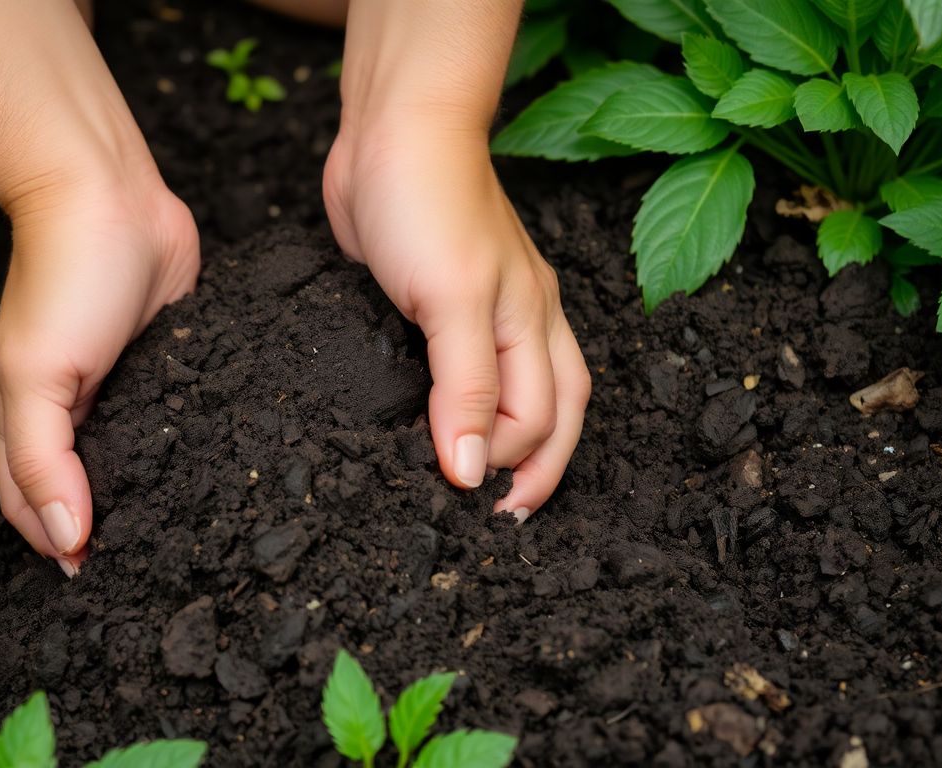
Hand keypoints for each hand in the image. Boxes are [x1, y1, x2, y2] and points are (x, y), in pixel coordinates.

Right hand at [0, 180, 198, 573]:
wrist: (110, 196)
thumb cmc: (65, 279)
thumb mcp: (40, 377)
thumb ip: (45, 461)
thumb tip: (64, 541)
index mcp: (21, 417)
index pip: (29, 506)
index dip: (55, 546)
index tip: (96, 584)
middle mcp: (66, 409)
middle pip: (75, 489)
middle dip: (97, 532)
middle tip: (143, 570)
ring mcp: (115, 386)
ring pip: (125, 459)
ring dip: (141, 495)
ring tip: (178, 535)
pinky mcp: (160, 363)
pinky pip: (166, 419)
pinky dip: (175, 450)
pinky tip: (203, 472)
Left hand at [323, 127, 590, 519]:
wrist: (391, 130)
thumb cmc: (426, 201)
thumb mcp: (451, 300)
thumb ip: (463, 388)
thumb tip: (470, 474)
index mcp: (534, 323)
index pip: (536, 421)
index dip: (500, 463)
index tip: (456, 492)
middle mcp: (520, 323)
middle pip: (551, 415)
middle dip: (532, 472)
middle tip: (497, 521)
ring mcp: (482, 314)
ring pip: (516, 393)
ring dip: (504, 444)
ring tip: (480, 488)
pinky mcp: (437, 306)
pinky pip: (461, 370)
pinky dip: (458, 406)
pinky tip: (433, 423)